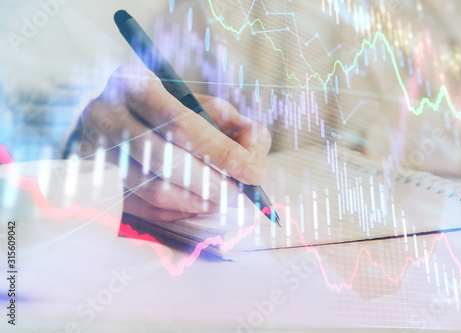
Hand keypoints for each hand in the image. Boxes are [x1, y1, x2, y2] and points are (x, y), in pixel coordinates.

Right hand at [79, 66, 270, 221]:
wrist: (109, 117)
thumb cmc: (165, 112)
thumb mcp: (198, 104)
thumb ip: (233, 124)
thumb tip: (253, 160)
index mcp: (135, 85)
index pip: (181, 122)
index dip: (221, 151)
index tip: (254, 173)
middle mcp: (106, 116)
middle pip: (164, 159)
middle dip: (210, 182)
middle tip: (239, 195)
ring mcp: (94, 152)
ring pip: (151, 190)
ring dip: (195, 202)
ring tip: (219, 200)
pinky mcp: (94, 183)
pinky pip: (140, 209)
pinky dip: (175, 213)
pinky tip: (194, 206)